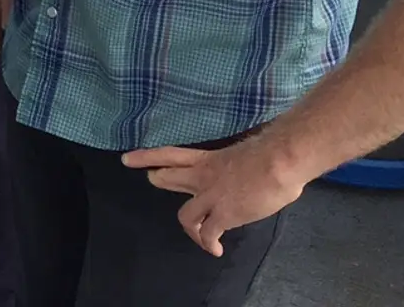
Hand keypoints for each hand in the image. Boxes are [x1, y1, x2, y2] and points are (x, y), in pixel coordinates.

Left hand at [121, 137, 308, 256]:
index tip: (126, 159)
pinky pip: (208, 234)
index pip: (168, 154)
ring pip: (184, 215)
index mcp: (207, 158)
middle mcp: (201, 176)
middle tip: (154, 180)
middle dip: (158, 180)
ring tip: (199, 236)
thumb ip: (234, 167)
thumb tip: (245, 175)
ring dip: (189, 228)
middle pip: (167, 178)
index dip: (146, 157)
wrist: (277, 163)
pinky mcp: (223, 215)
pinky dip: (209, 244)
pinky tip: (216, 249)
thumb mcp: (243, 155)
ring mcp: (210, 197)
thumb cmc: (268, 154)